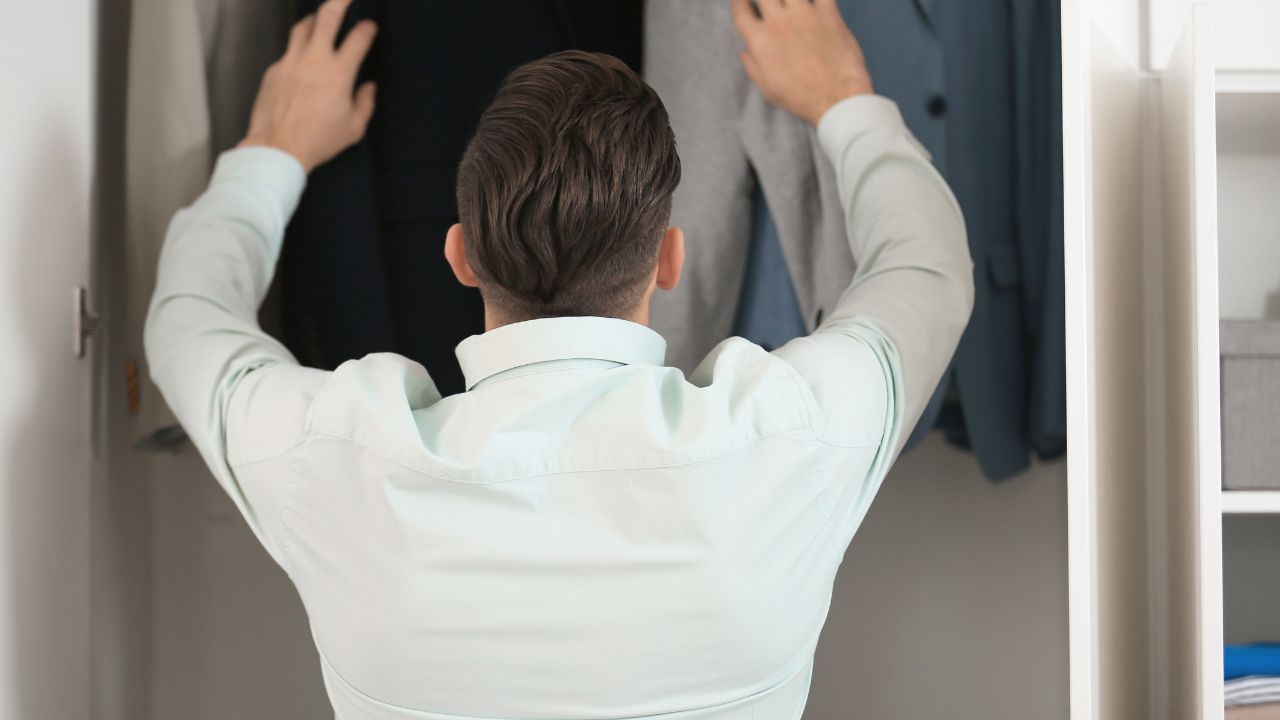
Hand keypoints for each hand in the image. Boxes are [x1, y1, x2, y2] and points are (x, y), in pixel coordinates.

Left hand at [238, 0, 377, 172]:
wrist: (278, 148)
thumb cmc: (318, 141)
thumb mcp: (354, 128)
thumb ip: (365, 103)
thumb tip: (368, 88)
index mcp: (339, 73)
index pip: (358, 38)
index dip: (367, 28)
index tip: (370, 27)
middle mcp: (314, 60)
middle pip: (327, 16)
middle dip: (339, 1)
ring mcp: (290, 62)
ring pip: (302, 26)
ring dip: (313, 19)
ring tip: (319, 20)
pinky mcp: (273, 70)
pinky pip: (287, 53)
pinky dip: (297, 52)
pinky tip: (301, 63)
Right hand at [731, 0, 872, 125]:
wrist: (835, 98)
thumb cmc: (801, 97)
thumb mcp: (767, 88)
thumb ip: (753, 66)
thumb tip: (746, 51)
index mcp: (760, 41)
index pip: (741, 10)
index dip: (739, 1)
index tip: (741, 0)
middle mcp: (778, 23)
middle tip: (769, 3)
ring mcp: (804, 14)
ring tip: (789, 2)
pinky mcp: (828, 13)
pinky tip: (814, 1)